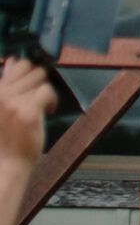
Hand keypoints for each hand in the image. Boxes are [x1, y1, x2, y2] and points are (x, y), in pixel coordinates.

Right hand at [0, 56, 53, 171]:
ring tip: (40, 106)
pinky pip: (47, 91)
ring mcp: (12, 103)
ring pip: (40, 80)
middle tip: (35, 97)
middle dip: (37, 82)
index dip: (29, 73)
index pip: (17, 64)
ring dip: (44, 92)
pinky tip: (47, 110)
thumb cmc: (4, 136)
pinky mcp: (27, 113)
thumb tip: (12, 61)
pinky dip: (51, 100)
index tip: (30, 85)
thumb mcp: (1, 105)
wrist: (7, 164)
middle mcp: (0, 95)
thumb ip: (5, 82)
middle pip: (31, 69)